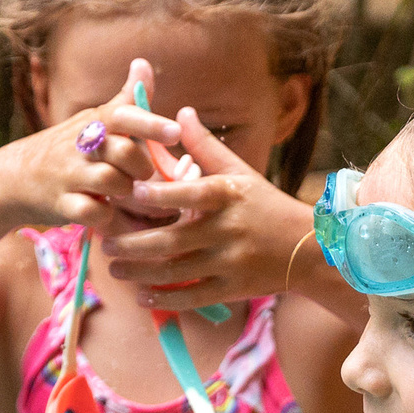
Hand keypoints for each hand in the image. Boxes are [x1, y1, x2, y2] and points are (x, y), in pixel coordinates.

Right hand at [3, 58, 183, 228]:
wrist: (14, 177)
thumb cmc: (66, 148)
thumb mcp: (93, 119)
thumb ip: (125, 99)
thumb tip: (144, 63)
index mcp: (94, 121)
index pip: (124, 115)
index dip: (151, 124)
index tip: (175, 133)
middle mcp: (81, 144)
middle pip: (125, 152)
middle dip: (141, 167)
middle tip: (139, 175)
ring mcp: (69, 174)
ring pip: (113, 182)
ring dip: (126, 191)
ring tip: (121, 192)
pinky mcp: (61, 203)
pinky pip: (95, 212)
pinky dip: (107, 216)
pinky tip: (105, 211)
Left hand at [87, 107, 336, 312]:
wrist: (307, 248)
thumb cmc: (266, 205)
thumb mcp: (240, 173)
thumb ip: (206, 147)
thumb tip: (181, 112)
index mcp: (228, 195)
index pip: (192, 194)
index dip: (163, 195)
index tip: (133, 192)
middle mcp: (228, 229)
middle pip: (174, 240)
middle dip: (135, 245)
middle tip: (106, 244)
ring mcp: (230, 262)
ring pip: (177, 272)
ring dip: (141, 273)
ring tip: (114, 270)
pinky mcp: (233, 289)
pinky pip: (193, 297)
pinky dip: (165, 300)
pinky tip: (140, 297)